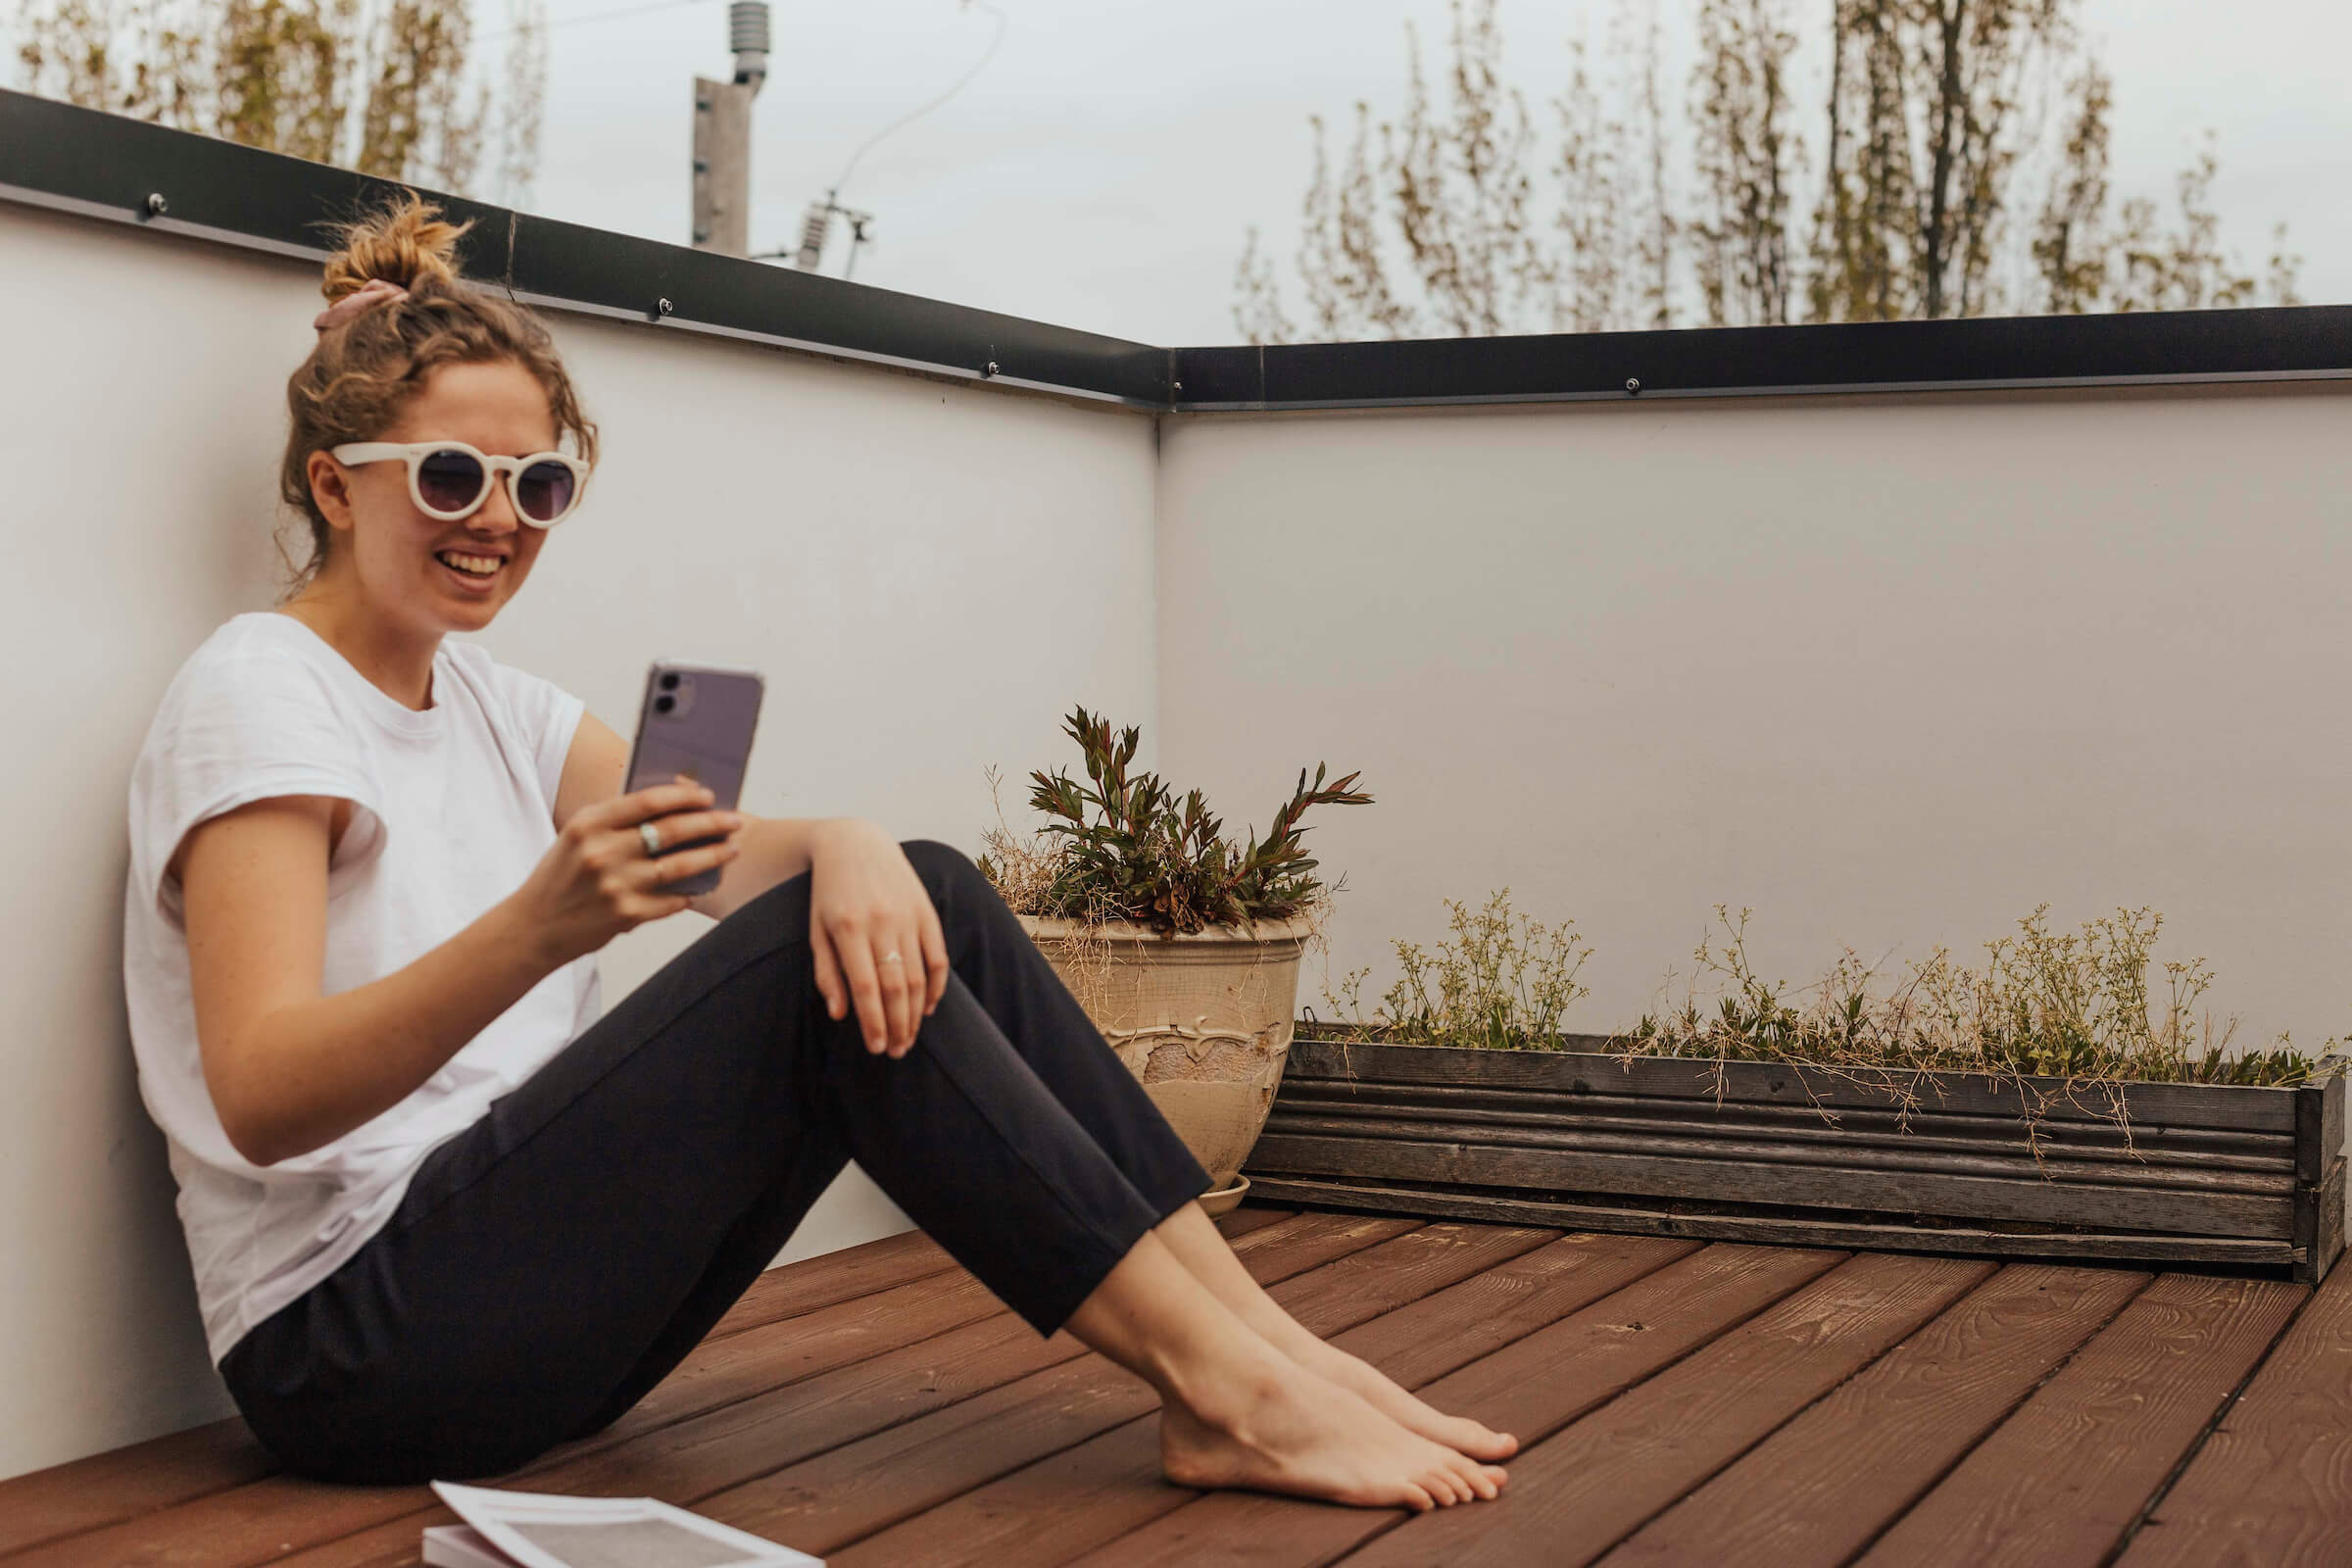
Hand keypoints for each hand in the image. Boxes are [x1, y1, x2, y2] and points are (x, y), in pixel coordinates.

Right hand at [511, 779, 743, 963]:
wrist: (532, 927)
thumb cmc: (560, 876)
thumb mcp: (577, 837)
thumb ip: (616, 820)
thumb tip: (673, 806)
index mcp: (589, 824)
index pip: (648, 801)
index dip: (684, 797)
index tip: (708, 796)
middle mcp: (602, 852)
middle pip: (671, 831)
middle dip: (710, 823)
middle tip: (733, 820)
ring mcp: (616, 885)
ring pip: (680, 865)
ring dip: (713, 856)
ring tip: (732, 849)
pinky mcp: (626, 915)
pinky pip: (672, 900)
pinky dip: (689, 892)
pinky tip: (702, 885)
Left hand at [808, 822, 949, 1056]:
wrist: (857, 843)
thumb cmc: (829, 892)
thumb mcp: (816, 929)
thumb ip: (826, 972)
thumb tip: (840, 1014)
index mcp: (848, 928)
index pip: (866, 987)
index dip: (873, 1022)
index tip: (876, 1048)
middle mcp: (881, 922)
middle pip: (896, 986)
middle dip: (898, 1025)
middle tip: (896, 1052)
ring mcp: (908, 916)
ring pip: (919, 976)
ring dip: (916, 1013)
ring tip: (909, 1037)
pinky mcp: (926, 911)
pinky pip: (938, 956)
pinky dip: (937, 986)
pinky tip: (928, 1007)